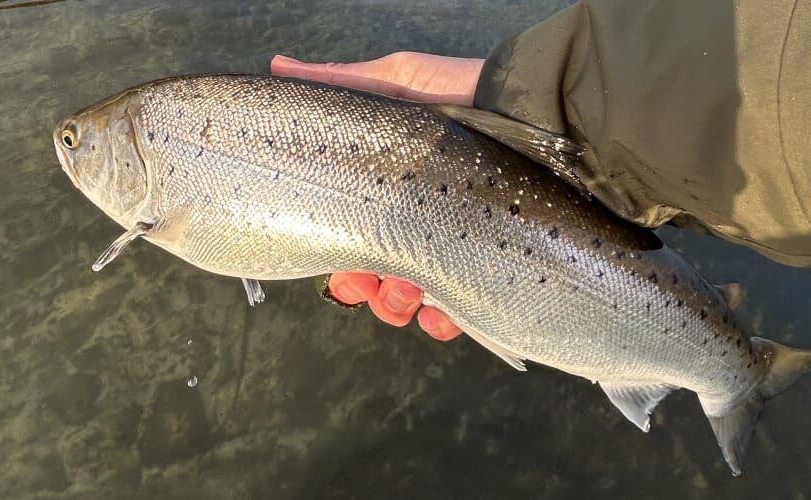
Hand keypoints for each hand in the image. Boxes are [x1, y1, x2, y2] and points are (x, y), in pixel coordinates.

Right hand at [271, 51, 481, 340]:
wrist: (535, 110)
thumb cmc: (463, 93)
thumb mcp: (397, 82)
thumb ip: (339, 85)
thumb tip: (276, 67)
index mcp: (384, 190)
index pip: (344, 236)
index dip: (334, 257)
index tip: (335, 262)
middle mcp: (414, 221)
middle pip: (370, 277)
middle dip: (362, 288)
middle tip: (370, 281)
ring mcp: (452, 247)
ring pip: (406, 301)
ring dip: (397, 306)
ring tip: (410, 290)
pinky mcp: (490, 267)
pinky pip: (459, 313)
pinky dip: (442, 320)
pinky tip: (441, 312)